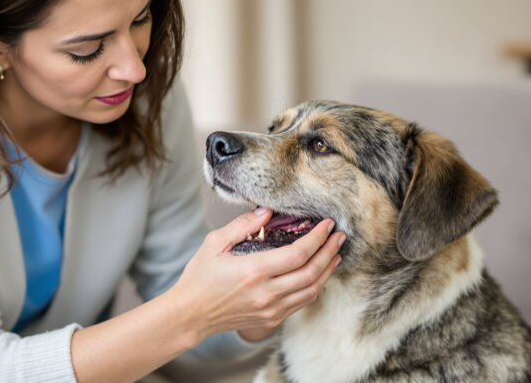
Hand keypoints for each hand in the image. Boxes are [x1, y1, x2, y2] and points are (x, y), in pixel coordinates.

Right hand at [167, 208, 343, 344]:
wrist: (191, 315)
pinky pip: (302, 302)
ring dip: (328, 270)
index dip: (317, 238)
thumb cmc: (200, 278)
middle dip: (330, 251)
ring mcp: (271, 309)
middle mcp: (266, 293)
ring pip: (312, 290)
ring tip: (335, 253)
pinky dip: (316, 285)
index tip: (327, 224)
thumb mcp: (214, 244)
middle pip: (312, 272)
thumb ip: (242, 225)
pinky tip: (319, 273)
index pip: (298, 254)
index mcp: (253, 271)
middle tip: (339, 235)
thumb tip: (267, 211)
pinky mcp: (272, 319)